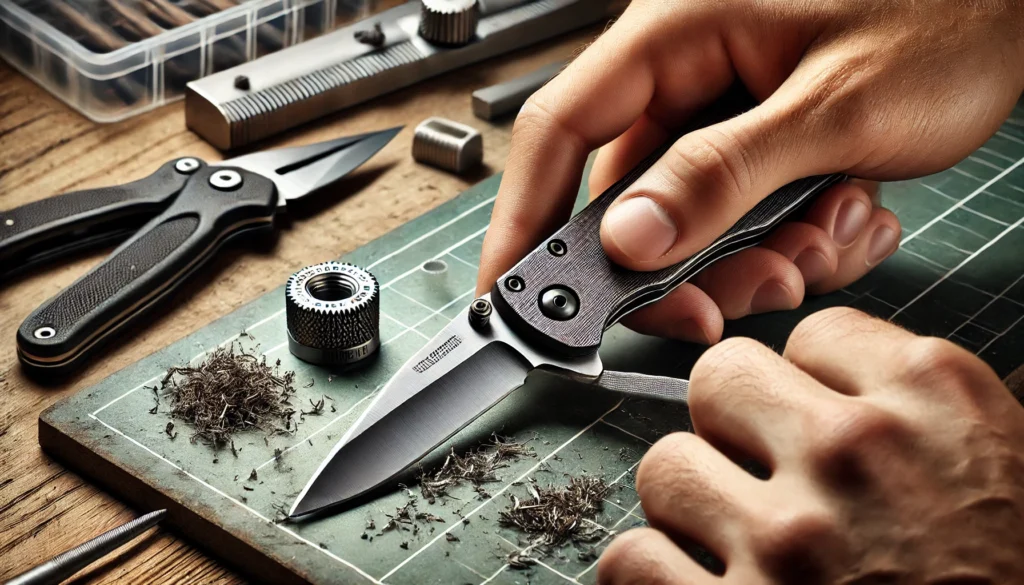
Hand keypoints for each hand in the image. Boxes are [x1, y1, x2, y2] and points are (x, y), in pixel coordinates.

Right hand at [477, 0, 1023, 343]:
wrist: (1017, 2)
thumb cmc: (948, 13)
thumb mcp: (832, 106)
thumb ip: (722, 174)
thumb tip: (627, 237)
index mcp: (675, 34)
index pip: (559, 132)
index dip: (524, 220)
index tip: (511, 297)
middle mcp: (686, 74)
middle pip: (628, 199)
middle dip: (683, 267)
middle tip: (733, 300)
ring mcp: (724, 111)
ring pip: (693, 222)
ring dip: (755, 256)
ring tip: (827, 235)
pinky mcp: (761, 142)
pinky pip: (743, 217)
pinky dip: (793, 240)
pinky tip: (850, 213)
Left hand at [597, 307, 1023, 583]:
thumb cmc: (1009, 576)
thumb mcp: (1002, 462)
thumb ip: (912, 404)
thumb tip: (825, 379)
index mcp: (931, 399)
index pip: (812, 334)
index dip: (809, 382)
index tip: (816, 417)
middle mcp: (853, 452)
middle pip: (719, 376)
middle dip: (731, 423)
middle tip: (759, 469)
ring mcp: (787, 537)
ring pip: (666, 465)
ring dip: (692, 502)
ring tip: (735, 536)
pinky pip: (634, 558)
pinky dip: (655, 572)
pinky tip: (699, 579)